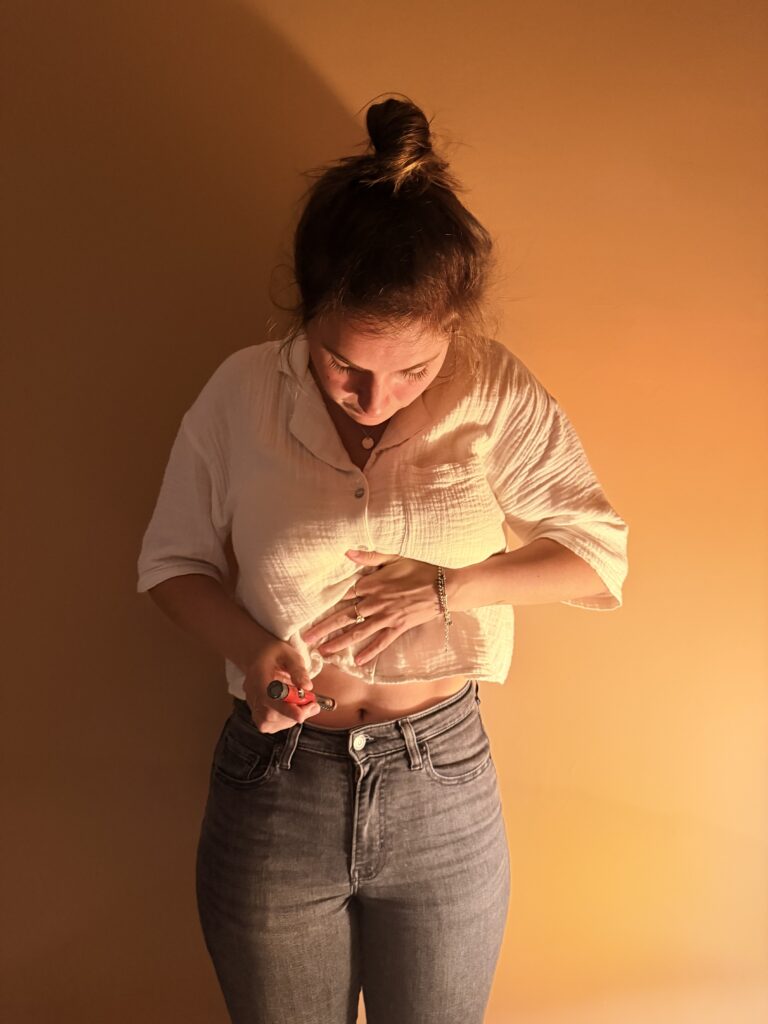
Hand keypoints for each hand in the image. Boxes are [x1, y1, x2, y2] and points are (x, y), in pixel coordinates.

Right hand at [243, 637, 321, 732]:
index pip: (269, 697)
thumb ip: (298, 670)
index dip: (285, 709)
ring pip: (267, 723)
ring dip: (289, 719)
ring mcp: (252, 703)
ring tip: (305, 706)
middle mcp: (252, 692)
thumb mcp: (290, 655)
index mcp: (259, 676)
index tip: (301, 716)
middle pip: (268, 715)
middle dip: (293, 714)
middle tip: (313, 705)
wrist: (258, 654)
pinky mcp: (255, 710)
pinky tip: (294, 709)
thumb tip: (307, 687)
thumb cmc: (276, 653)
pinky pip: (267, 724)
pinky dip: (283, 721)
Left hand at [300, 549, 441, 665]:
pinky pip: (382, 642)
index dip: (324, 604)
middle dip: (324, 629)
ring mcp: (387, 617)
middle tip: (306, 640)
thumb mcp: (394, 556)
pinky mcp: (399, 627)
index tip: (308, 612)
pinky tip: (358, 662)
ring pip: (358, 632)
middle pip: (344, 617)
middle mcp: (376, 603)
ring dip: (340, 643)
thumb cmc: (419, 568)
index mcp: (372, 584)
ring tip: (323, 652)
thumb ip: (369, 557)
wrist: (444, 586)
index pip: (342, 595)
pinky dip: (370, 652)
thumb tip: (346, 552)